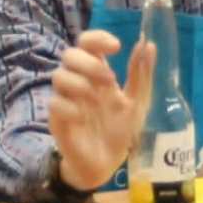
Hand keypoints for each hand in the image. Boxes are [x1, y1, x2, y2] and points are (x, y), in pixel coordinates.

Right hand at [48, 31, 155, 193]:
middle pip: (70, 54)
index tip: (116, 46)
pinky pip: (54, 103)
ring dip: (79, 83)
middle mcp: (79, 81)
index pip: (87, 43)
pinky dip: (69, 107)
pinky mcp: (57, 119)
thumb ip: (141, 74)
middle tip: (109, 79)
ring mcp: (66, 99)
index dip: (97, 38)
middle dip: (89, 63)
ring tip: (96, 101)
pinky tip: (82, 117)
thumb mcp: (137, 102)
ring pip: (58, 75)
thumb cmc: (120, 130)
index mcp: (97, 73)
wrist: (108, 163)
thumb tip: (148, 43)